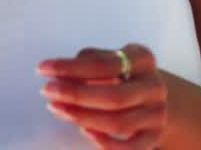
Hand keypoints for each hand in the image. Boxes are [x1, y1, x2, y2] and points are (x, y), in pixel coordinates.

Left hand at [38, 44, 168, 148]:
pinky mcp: (154, 136)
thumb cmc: (119, 74)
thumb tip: (58, 76)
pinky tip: (84, 131)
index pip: (105, 64)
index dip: (71, 68)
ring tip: (57, 109)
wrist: (150, 95)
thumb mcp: (106, 60)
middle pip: (115, 97)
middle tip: (47, 91)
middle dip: (76, 95)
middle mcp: (154, 86)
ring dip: (83, 118)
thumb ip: (85, 64)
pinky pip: (131, 149)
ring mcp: (157, 113)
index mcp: (142, 59)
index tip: (43, 68)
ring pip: (119, 123)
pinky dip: (107, 144)